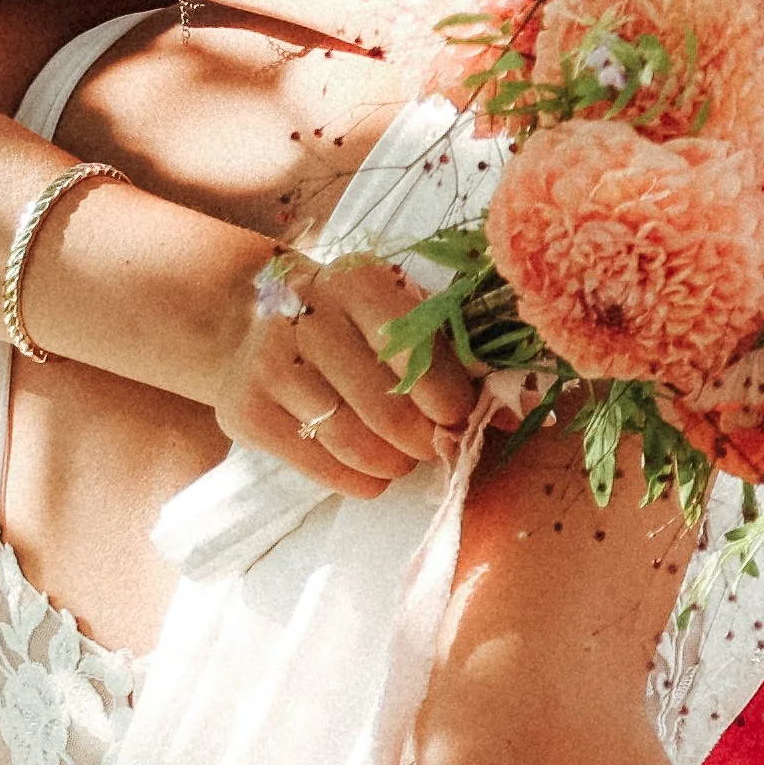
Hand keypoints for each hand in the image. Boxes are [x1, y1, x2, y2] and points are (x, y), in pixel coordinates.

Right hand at [214, 256, 477, 496]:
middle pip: (385, 409)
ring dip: (393, 464)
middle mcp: (308, 319)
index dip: (447, 397)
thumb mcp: (392, 310)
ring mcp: (270, 366)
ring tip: (401, 457)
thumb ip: (450, 351)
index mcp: (356, 284)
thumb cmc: (346, 320)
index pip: (414, 352)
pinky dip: (357, 481)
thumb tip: (518, 407)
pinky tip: (370, 472)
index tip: (460, 415)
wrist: (246, 320)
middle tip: (434, 444)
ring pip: (352, 443)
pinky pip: (318, 466)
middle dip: (424, 440)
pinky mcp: (246, 411)